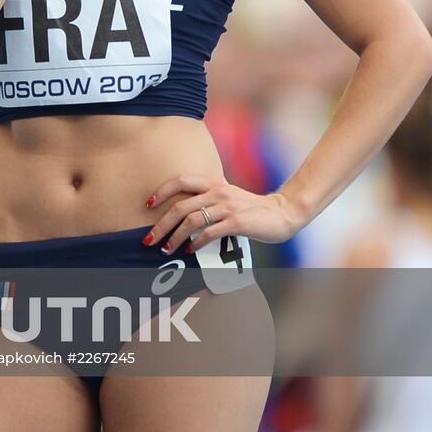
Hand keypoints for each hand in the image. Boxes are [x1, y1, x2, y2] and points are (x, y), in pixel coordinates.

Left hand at [144, 175, 304, 253]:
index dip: (161, 191)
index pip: (180, 181)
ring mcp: (227, 207)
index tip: (147, 204)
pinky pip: (208, 233)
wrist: (284, 212)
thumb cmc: (252, 207)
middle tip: (149, 239)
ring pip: (191, 221)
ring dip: (174, 237)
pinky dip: (195, 243)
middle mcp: (218, 192)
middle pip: (179, 206)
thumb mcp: (228, 195)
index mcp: (213, 183)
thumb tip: (185, 211)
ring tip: (166, 249)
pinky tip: (189, 250)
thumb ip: (209, 197)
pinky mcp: (236, 223)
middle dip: (161, 224)